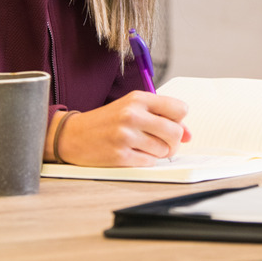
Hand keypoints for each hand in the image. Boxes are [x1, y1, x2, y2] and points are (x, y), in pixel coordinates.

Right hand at [46, 91, 189, 166]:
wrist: (72, 136)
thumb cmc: (106, 121)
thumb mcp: (132, 109)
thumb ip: (161, 117)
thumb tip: (189, 135)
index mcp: (138, 99)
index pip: (179, 109)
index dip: (179, 120)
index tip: (171, 124)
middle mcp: (132, 115)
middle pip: (175, 132)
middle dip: (174, 141)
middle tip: (164, 142)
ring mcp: (126, 136)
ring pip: (164, 149)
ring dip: (160, 152)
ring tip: (145, 147)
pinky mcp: (120, 156)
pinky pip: (150, 162)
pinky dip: (147, 160)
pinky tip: (135, 154)